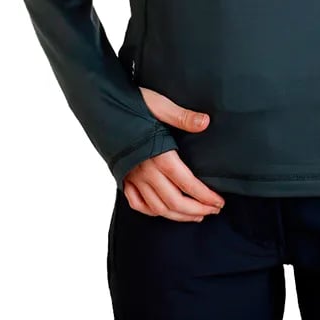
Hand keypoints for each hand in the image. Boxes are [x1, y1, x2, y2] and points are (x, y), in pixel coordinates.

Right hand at [121, 86, 226, 221]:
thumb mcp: (160, 104)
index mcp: (159, 155)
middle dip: (196, 210)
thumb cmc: (131, 103)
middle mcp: (145, 171)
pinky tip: (163, 211)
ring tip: (196, 215)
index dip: (205, 197)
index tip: (219, 202)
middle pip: (174, 202)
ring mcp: (133, 177)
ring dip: (178, 215)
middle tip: (214, 211)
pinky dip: (152, 211)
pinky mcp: (123, 177)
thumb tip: (205, 122)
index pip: (187, 184)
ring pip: (157, 207)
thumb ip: (183, 116)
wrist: (100, 107)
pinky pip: (137, 203)